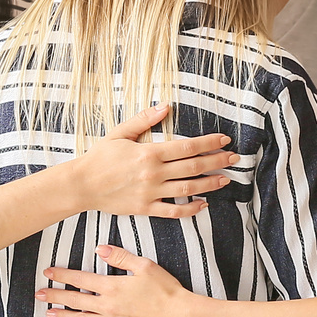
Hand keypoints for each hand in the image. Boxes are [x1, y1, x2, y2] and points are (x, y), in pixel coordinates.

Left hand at [38, 245, 194, 316]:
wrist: (179, 316)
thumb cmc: (165, 289)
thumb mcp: (144, 266)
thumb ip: (120, 257)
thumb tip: (99, 249)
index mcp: (112, 287)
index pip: (80, 279)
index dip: (62, 275)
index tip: (48, 273)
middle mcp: (107, 306)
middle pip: (75, 300)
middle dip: (54, 296)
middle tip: (38, 294)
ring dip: (63, 316)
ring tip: (48, 313)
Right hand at [70, 106, 236, 218]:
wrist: (82, 185)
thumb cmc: (100, 157)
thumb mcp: (121, 133)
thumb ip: (144, 120)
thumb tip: (166, 106)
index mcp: (149, 152)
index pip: (187, 147)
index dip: (209, 143)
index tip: (224, 140)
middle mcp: (153, 173)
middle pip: (193, 167)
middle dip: (217, 161)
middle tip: (234, 158)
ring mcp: (151, 192)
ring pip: (188, 188)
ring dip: (210, 184)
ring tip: (226, 179)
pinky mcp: (146, 208)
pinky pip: (173, 211)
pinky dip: (190, 208)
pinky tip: (203, 204)